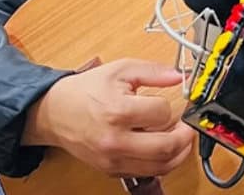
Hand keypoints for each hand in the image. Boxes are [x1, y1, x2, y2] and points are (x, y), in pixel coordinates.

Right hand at [23, 58, 195, 177]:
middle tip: (188, 126)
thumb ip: (153, 71)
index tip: (171, 101)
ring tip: (181, 138)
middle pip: (166, 147)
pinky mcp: (111, 169)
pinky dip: (162, 162)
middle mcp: (115, 141)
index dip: (170, 105)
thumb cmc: (86, 90)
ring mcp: (113, 159)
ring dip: (179, 153)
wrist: (54, 112)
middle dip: (185, 136)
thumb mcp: (120, 70)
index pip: (162, 113)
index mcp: (118, 112)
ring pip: (160, 166)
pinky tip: (164, 148)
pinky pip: (146, 173)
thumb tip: (180, 75)